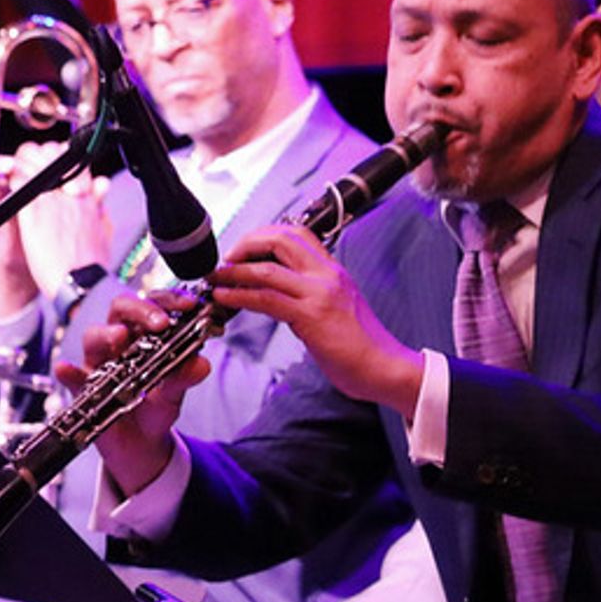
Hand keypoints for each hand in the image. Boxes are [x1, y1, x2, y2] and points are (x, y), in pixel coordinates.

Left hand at [0, 142, 110, 314]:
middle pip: (51, 152)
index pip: (73, 159)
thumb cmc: (91, 264)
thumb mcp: (104, 230)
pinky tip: (11, 186)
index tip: (50, 165)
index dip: (58, 156)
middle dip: (38, 155)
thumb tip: (102, 188)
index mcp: (88, 197)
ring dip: (22, 163)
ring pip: (31, 160)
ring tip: (19, 174)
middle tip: (31, 167)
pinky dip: (12, 178)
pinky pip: (17, 181)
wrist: (80, 284)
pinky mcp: (31, 213)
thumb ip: (100, 205)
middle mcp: (70, 194)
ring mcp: (50, 201)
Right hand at [55, 290, 209, 494]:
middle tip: (159, 322)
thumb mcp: (176, 392)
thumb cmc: (157, 406)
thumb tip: (202, 363)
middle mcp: (119, 342)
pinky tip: (67, 369)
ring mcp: (99, 363)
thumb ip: (185, 376)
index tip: (187, 305)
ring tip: (119, 337)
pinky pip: (71, 377)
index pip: (152, 305)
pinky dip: (69, 371)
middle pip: (121, 310)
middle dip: (140, 310)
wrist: (143, 442)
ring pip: (94, 337)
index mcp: (145, 335)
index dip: (168, 300)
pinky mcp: (83, 388)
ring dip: (106, 334)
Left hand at [211, 225, 424, 416]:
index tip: (244, 250)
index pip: (296, 233)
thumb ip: (309, 296)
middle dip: (245, 244)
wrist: (384, 368)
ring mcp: (320, 293)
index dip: (264, 235)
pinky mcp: (311, 316)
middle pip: (280, 238)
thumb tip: (278, 297)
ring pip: (267, 269)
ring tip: (215, 279)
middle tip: (226, 260)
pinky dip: (239, 295)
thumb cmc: (362, 346)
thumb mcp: (337, 308)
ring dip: (234, 271)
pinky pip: (266, 299)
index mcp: (333, 270)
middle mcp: (327, 275)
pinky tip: (225, 298)